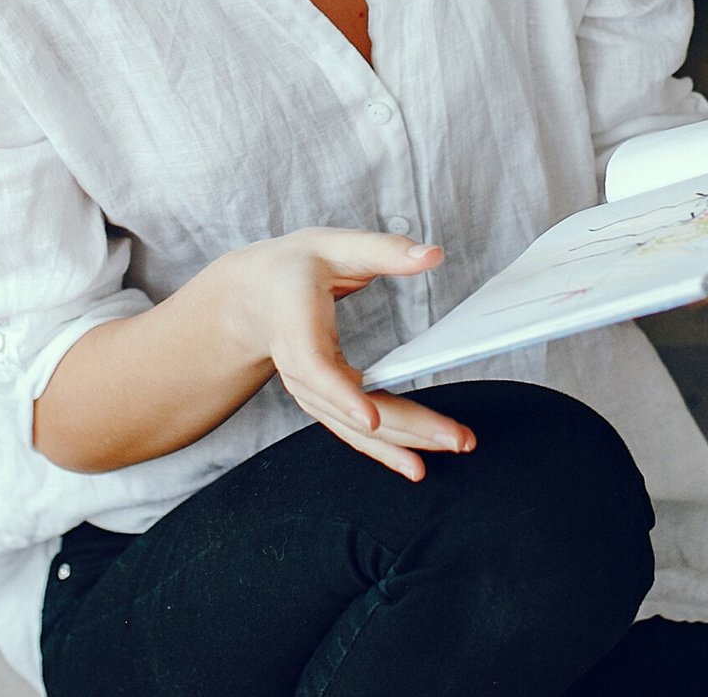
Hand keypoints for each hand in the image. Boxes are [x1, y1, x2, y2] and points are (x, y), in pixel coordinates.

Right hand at [230, 228, 474, 479]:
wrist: (252, 297)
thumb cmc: (292, 268)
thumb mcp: (334, 245)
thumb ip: (384, 250)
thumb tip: (432, 255)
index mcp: (297, 328)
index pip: (316, 370)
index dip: (342, 395)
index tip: (369, 418)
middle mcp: (300, 370)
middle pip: (349, 411)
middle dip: (404, 427)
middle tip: (454, 437)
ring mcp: (311, 392)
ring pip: (355, 428)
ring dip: (404, 443)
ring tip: (450, 446)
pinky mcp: (324, 401)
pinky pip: (353, 431)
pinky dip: (385, 448)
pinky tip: (414, 461)